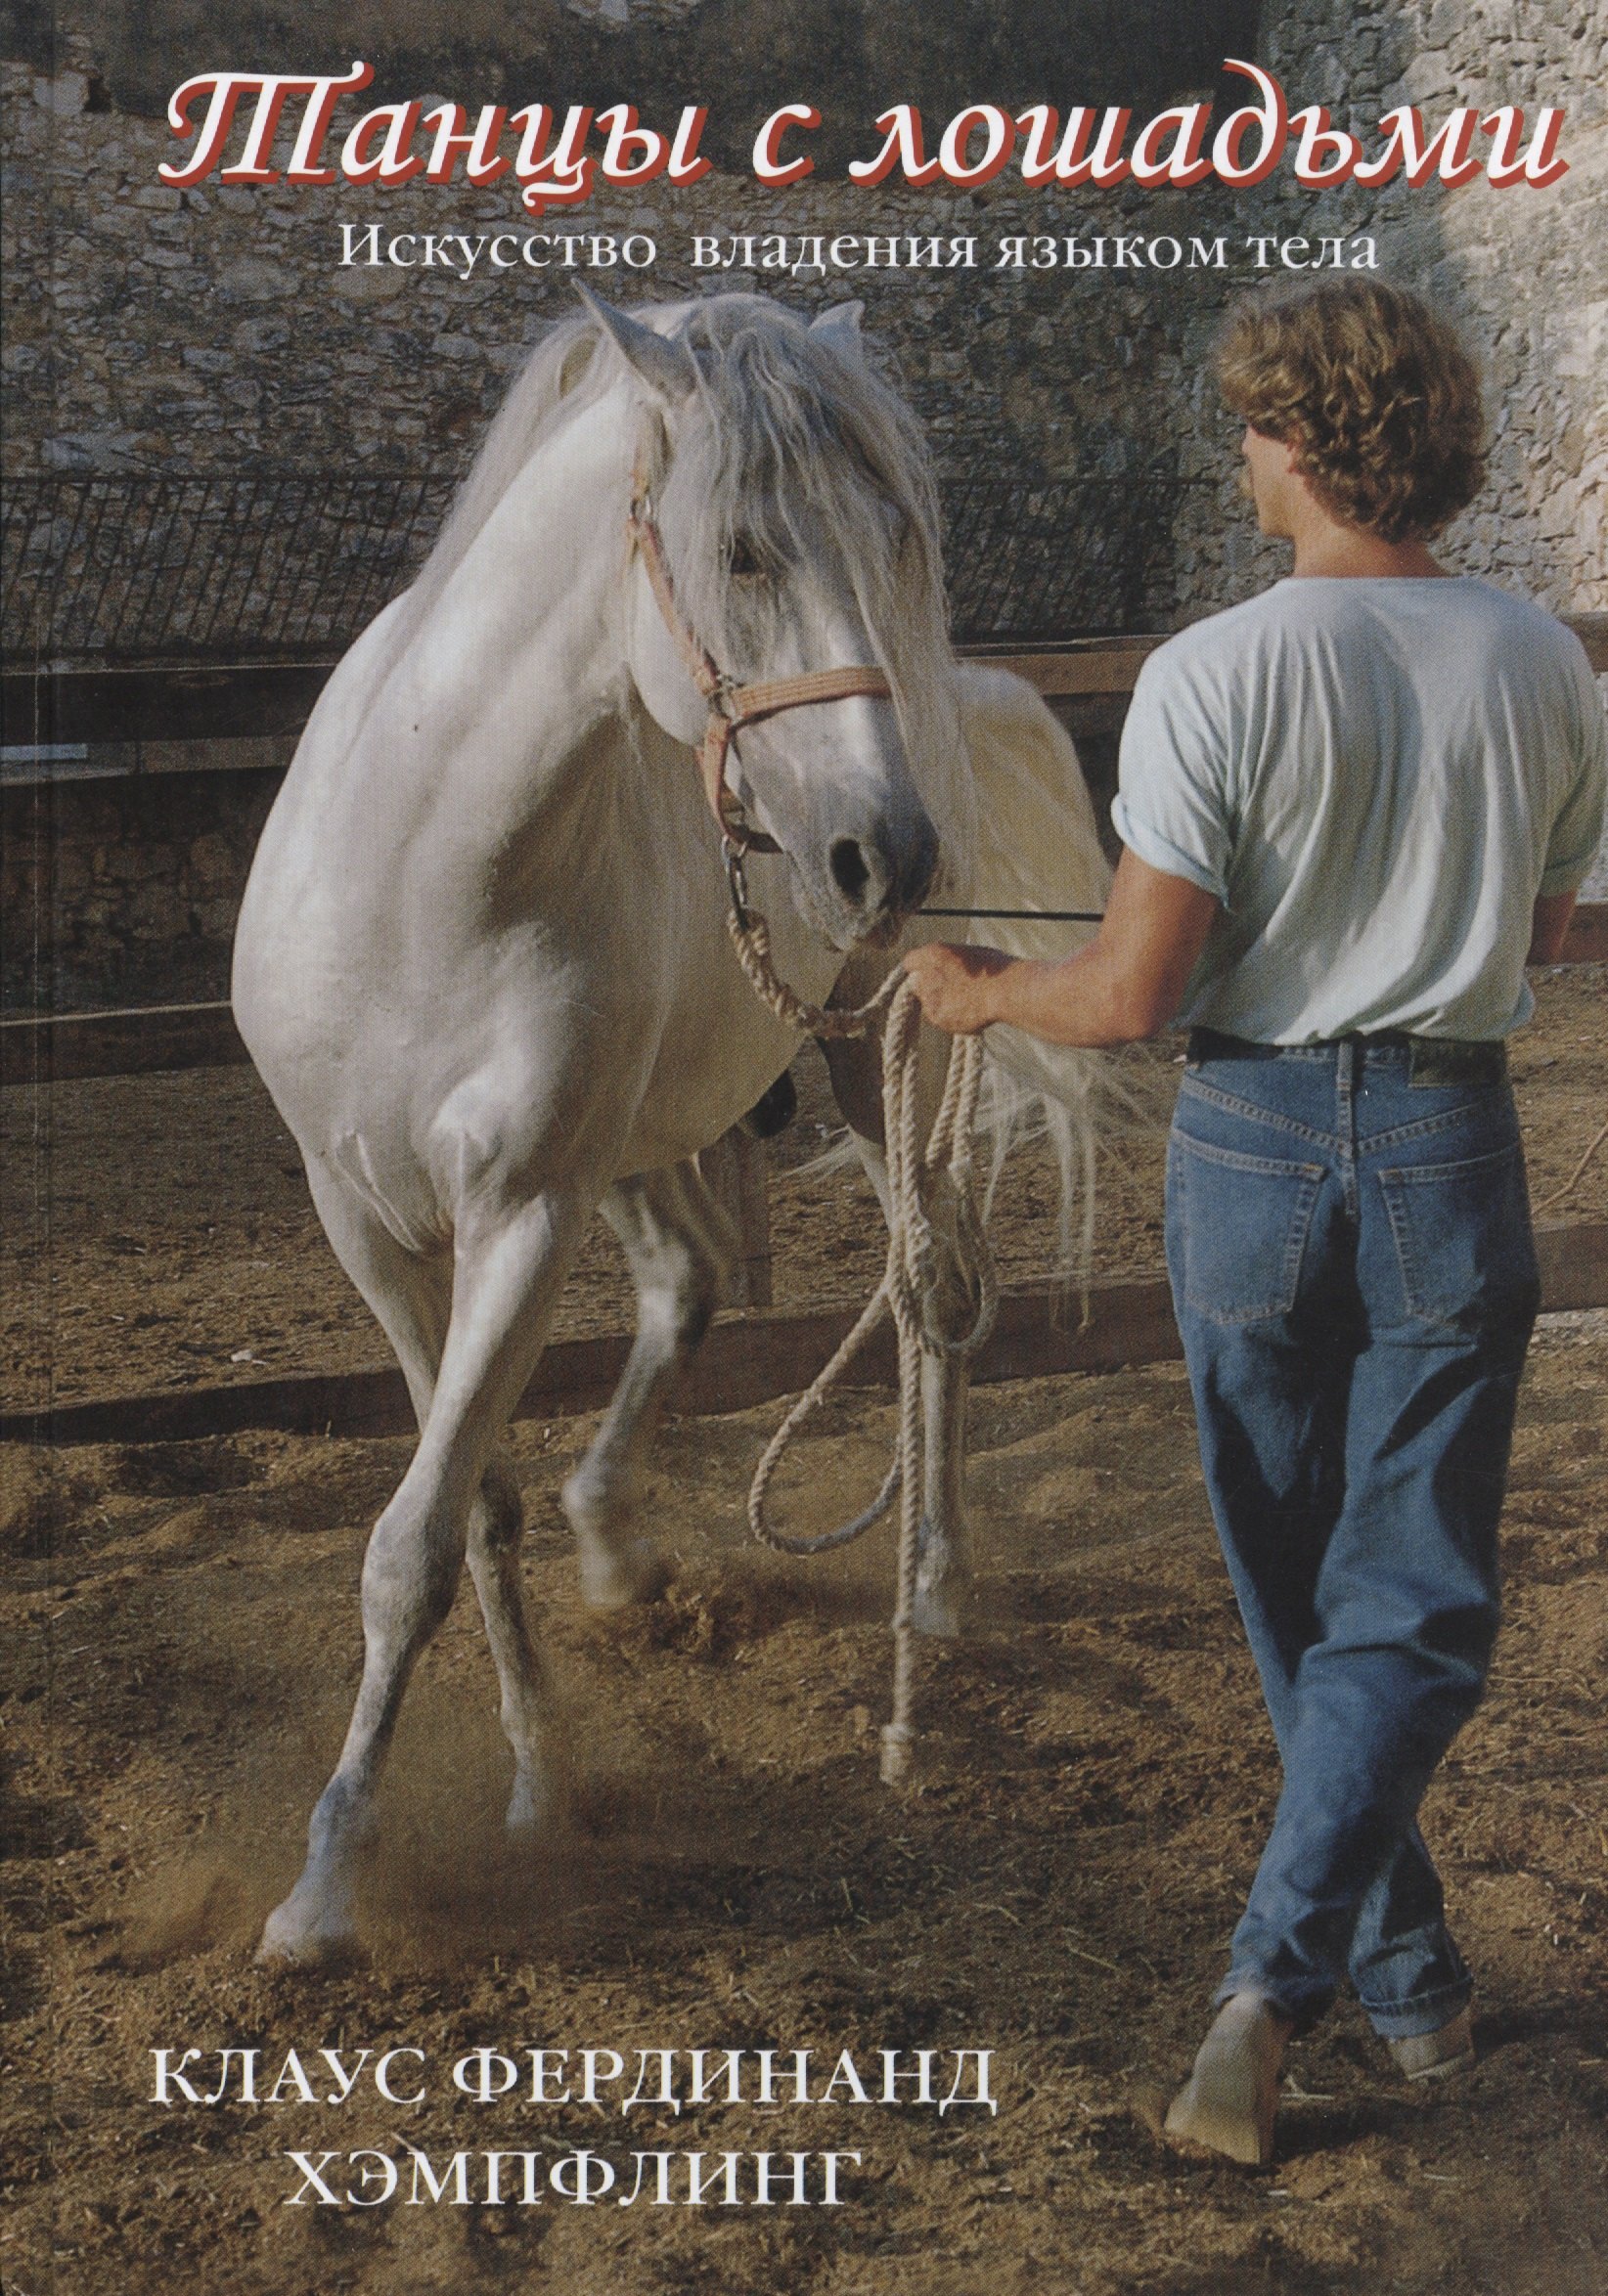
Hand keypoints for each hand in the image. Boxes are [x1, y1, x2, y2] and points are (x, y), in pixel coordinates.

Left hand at [900, 942, 1015, 1034]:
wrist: (1005, 991)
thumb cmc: (994, 969)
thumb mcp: (967, 954)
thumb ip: (948, 961)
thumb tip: (945, 968)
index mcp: (933, 954)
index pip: (910, 962)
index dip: (919, 968)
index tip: (927, 973)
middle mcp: (925, 975)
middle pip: (917, 984)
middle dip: (929, 987)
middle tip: (951, 989)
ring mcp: (929, 998)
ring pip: (927, 1002)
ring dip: (940, 1003)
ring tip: (965, 1001)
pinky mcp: (937, 1017)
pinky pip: (938, 1017)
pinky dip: (948, 1016)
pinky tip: (967, 1011)